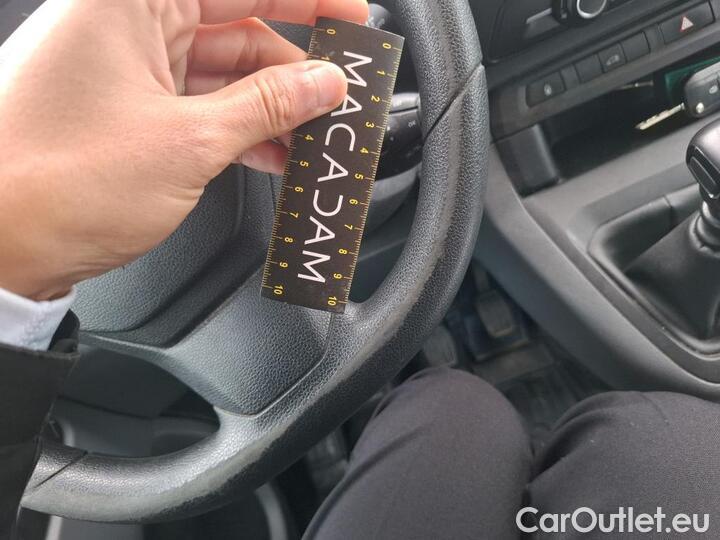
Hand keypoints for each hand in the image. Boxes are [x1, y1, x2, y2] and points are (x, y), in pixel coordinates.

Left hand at [0, 0, 367, 299]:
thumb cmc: (58, 184)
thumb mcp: (189, 142)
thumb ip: (266, 106)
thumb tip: (322, 84)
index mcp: (130, 1)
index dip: (308, 1)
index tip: (351, 22)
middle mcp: (123, 24)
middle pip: (235, 28)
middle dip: (293, 68)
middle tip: (338, 98)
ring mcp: (123, 70)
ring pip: (220, 73)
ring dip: (270, 107)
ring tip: (313, 136)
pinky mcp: (124, 112)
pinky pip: (198, 106)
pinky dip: (238, 129)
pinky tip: (273, 153)